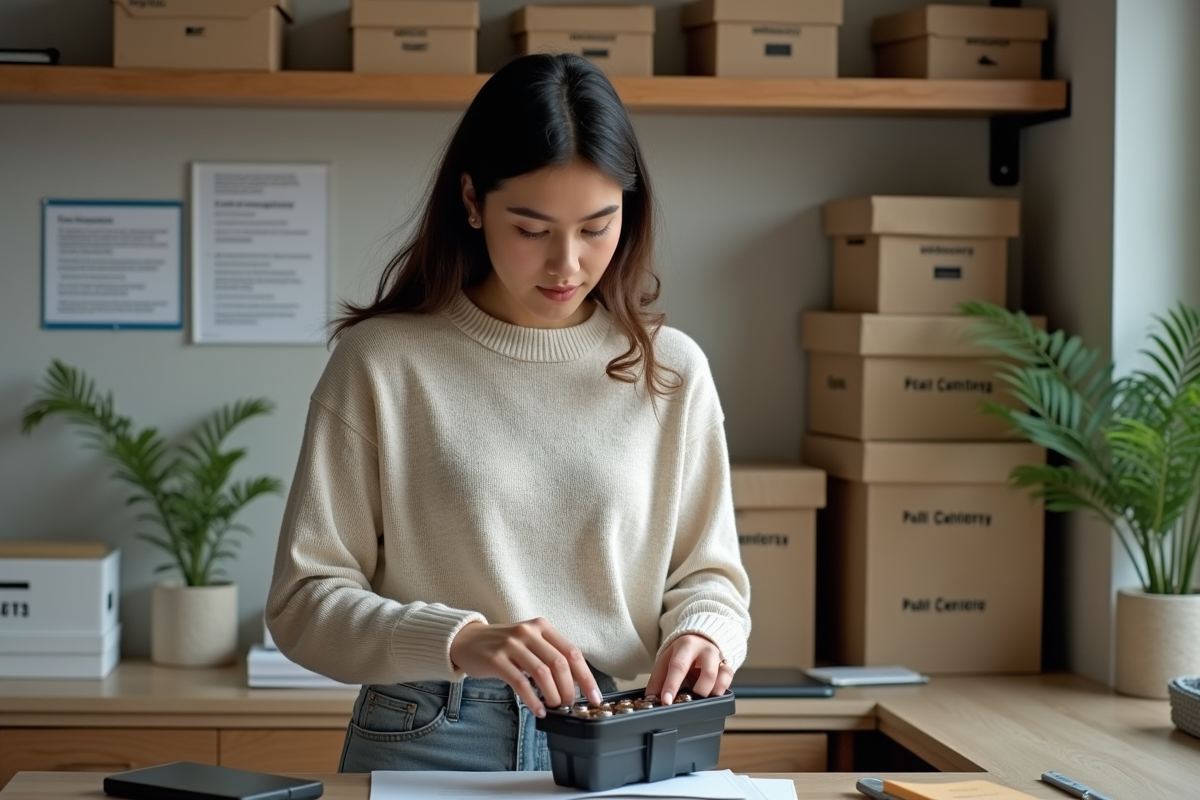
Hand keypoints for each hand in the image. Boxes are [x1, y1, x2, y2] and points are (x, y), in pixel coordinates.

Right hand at [449, 618, 602, 716]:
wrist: (466, 640)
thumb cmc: (503, 646)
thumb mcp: (529, 642)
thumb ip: (549, 656)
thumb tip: (574, 685)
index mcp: (542, 627)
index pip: (572, 652)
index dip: (586, 677)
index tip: (595, 696)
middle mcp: (528, 632)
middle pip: (559, 663)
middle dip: (569, 689)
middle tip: (569, 705)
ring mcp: (511, 644)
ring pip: (542, 672)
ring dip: (553, 695)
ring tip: (555, 708)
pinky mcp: (496, 659)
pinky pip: (520, 682)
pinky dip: (532, 699)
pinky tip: (537, 710)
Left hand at [645, 634, 731, 704]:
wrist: (702, 636)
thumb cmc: (682, 651)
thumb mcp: (667, 658)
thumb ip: (658, 678)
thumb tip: (650, 697)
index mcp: (686, 645)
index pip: (678, 666)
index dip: (672, 685)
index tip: (666, 701)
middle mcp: (706, 650)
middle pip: (707, 674)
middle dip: (699, 692)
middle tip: (688, 702)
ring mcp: (719, 658)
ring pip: (720, 678)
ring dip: (710, 693)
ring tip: (700, 698)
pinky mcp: (727, 665)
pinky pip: (728, 680)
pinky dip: (721, 690)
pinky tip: (712, 693)